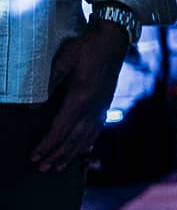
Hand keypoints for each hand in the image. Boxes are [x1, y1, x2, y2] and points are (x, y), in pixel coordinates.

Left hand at [36, 26, 126, 172]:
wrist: (112, 41)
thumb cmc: (85, 49)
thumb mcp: (61, 63)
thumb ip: (47, 85)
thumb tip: (30, 109)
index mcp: (80, 98)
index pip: (60, 129)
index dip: (47, 145)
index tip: (34, 156)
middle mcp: (93, 107)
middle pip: (73, 139)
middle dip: (57, 155)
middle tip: (42, 169)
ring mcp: (102, 107)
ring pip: (86, 138)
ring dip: (71, 154)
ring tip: (59, 167)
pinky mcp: (105, 104)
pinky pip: (97, 130)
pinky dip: (88, 143)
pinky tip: (84, 150)